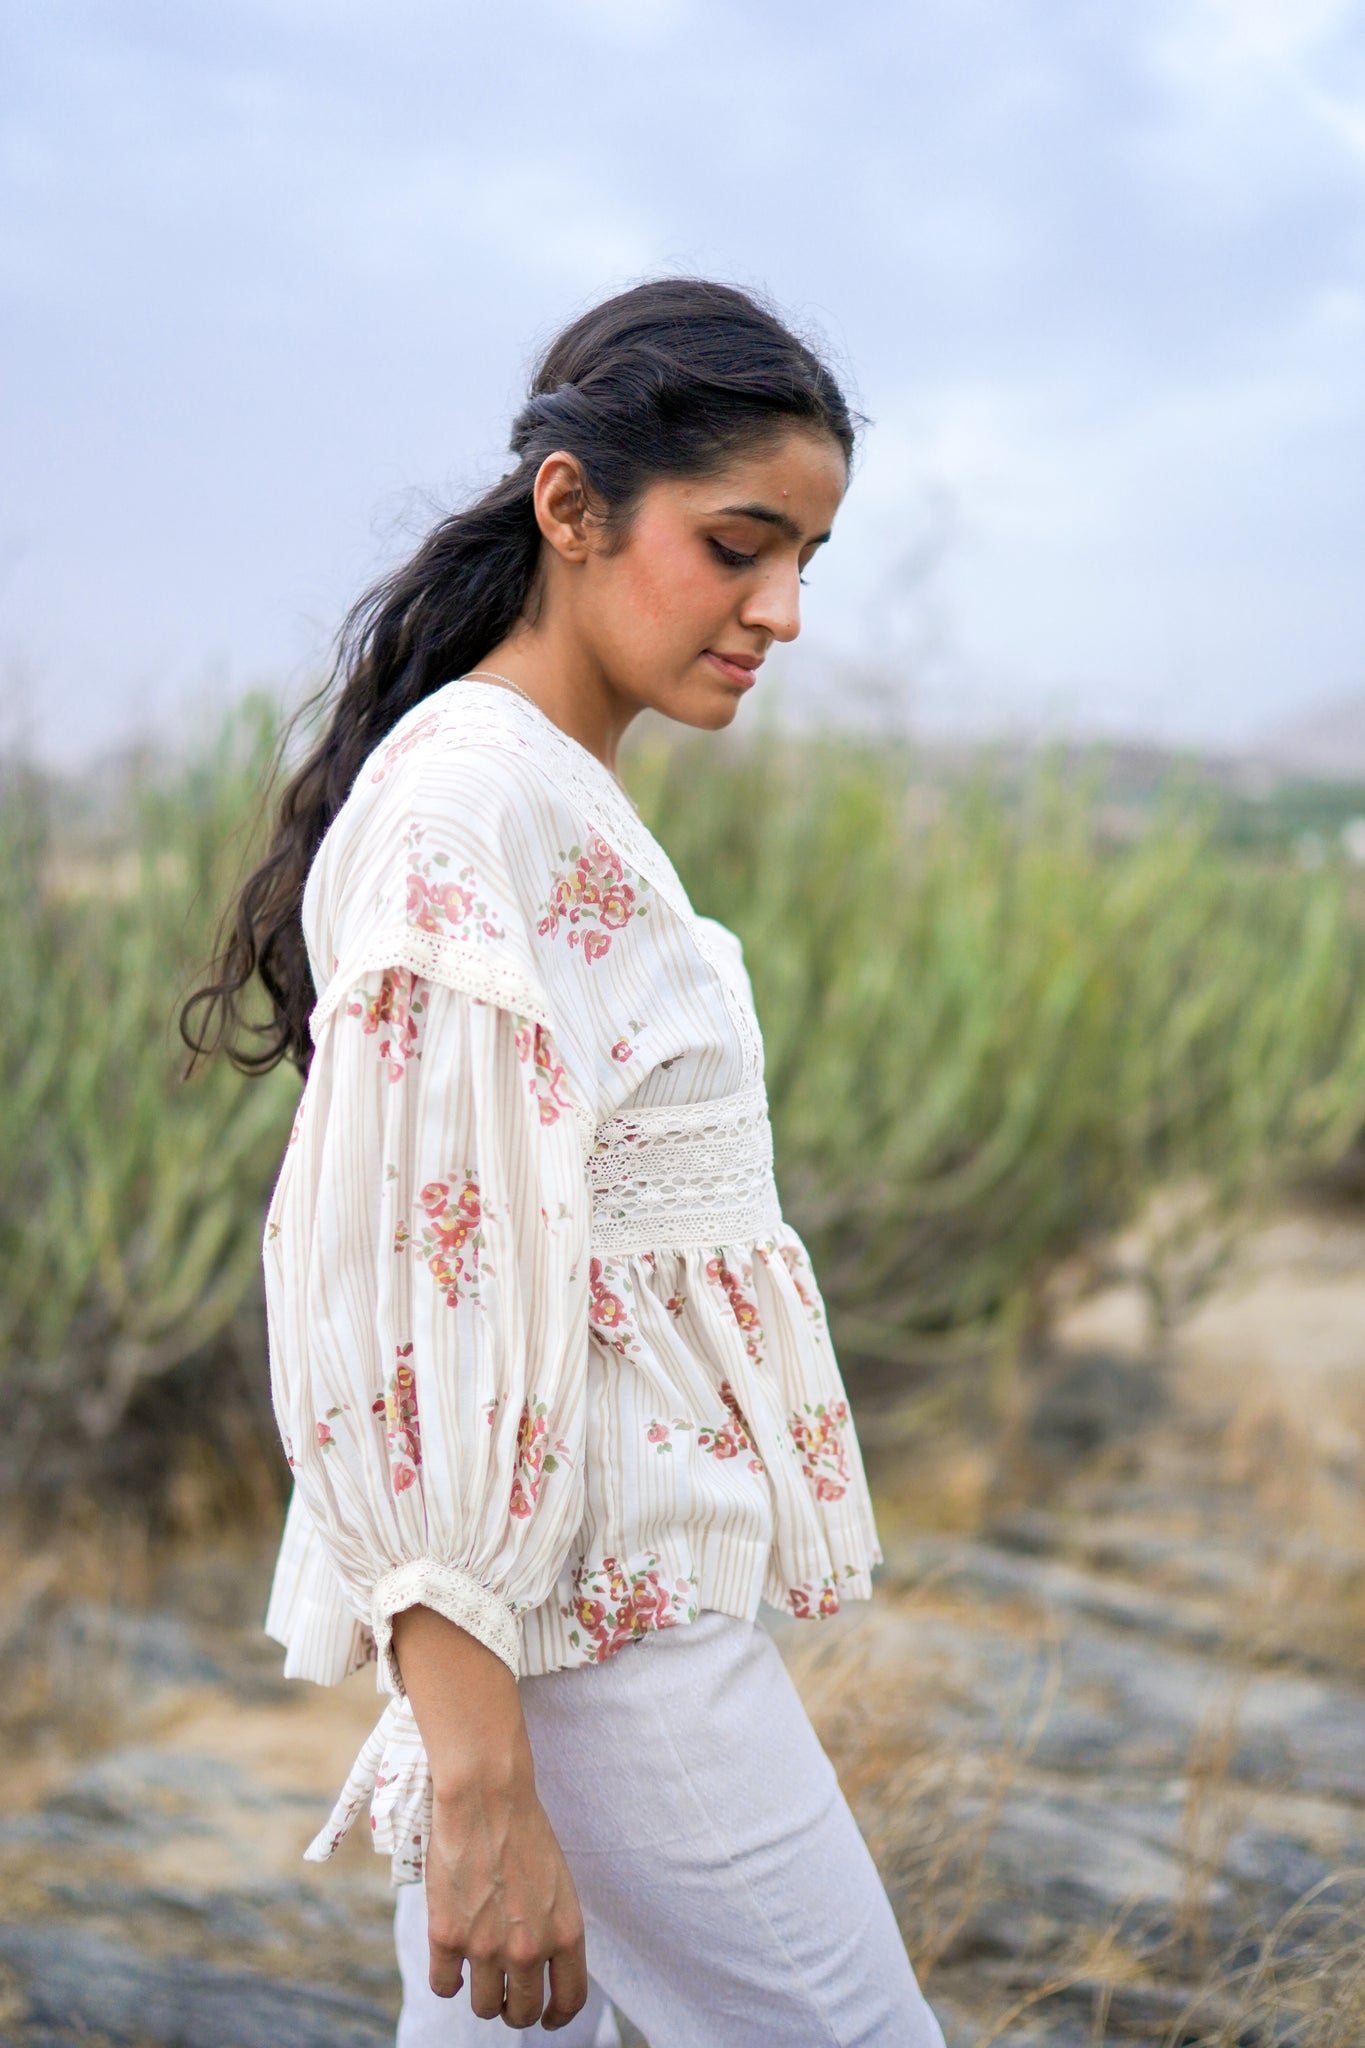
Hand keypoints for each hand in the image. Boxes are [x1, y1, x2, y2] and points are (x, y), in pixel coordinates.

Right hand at [426, 1772, 587, 2028]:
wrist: (486, 1796)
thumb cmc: (524, 1829)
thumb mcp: (557, 1883)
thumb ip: (553, 1929)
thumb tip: (542, 1966)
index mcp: (566, 1933)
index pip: (570, 2000)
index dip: (558, 2016)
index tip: (548, 2017)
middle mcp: (529, 1949)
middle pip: (522, 2013)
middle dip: (514, 2008)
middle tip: (505, 1993)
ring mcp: (486, 1947)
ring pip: (483, 2007)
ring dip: (480, 1995)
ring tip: (477, 1969)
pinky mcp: (448, 1937)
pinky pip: (444, 1986)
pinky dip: (446, 1979)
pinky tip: (450, 1962)